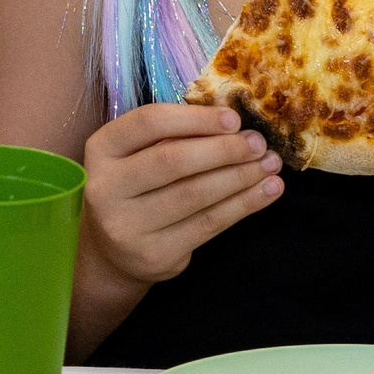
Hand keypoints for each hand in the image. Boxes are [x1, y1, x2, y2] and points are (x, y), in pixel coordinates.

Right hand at [82, 104, 283, 286]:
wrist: (112, 253)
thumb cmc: (135, 189)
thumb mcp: (136, 155)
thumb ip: (171, 137)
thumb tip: (234, 124)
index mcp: (102, 149)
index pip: (149, 124)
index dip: (195, 119)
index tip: (233, 119)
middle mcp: (106, 187)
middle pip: (173, 161)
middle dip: (223, 150)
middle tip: (258, 143)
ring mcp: (128, 226)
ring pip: (195, 195)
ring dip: (241, 177)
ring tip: (271, 165)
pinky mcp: (156, 254)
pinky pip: (208, 224)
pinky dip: (244, 205)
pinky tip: (267, 191)